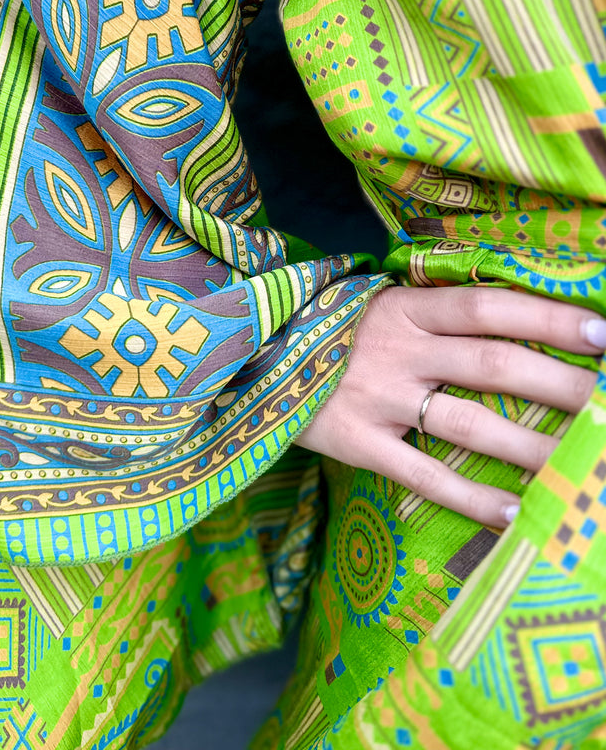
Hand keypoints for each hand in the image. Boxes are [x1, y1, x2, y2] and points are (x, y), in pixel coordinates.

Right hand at [296, 285, 605, 526]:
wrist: (249, 355)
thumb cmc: (336, 330)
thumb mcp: (383, 305)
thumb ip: (440, 315)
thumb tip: (523, 324)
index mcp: (407, 307)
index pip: (487, 306)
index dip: (547, 318)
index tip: (603, 333)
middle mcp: (397, 349)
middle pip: (490, 363)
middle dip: (560, 383)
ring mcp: (377, 397)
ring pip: (466, 422)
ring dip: (531, 445)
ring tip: (583, 465)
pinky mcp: (357, 443)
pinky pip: (422, 475)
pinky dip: (471, 497)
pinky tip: (515, 515)